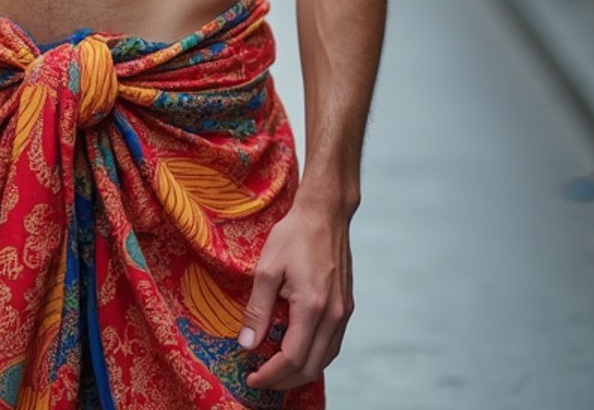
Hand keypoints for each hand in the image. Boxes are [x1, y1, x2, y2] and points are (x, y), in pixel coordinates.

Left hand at [238, 199, 353, 390]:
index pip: (292, 358)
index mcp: (312, 306)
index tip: (251, 379)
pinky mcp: (346, 305)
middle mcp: (333, 314)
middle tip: (260, 379)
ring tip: (276, 371)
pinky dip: (315, 356)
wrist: (325, 212)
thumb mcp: (266, 268)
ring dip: (301, 371)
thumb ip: (257, 310)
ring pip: (326, 359)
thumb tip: (246, 344)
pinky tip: (298, 351)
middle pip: (311, 366)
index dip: (271, 375)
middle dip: (284, 380)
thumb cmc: (294, 234)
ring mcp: (343, 311)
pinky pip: (333, 344)